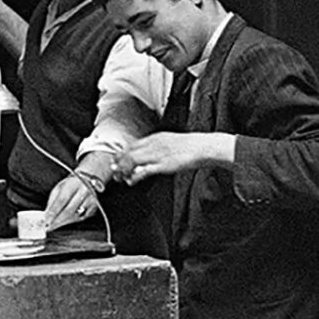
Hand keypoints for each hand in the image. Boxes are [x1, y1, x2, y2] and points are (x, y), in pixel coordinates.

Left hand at [43, 173, 97, 230]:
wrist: (88, 181)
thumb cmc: (71, 185)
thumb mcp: (59, 188)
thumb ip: (52, 202)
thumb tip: (45, 215)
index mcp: (73, 184)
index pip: (61, 201)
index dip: (53, 212)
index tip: (45, 221)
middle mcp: (84, 192)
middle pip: (69, 211)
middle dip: (57, 221)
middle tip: (48, 227)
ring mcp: (91, 201)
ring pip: (75, 216)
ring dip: (63, 222)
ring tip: (54, 226)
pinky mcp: (94, 208)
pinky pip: (81, 218)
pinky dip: (71, 222)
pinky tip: (64, 222)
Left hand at [111, 132, 234, 184]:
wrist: (203, 147)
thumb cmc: (191, 147)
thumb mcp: (171, 143)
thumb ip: (159, 148)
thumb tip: (151, 156)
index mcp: (156, 138)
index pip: (133, 145)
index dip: (122, 153)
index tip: (116, 160)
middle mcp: (154, 144)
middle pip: (130, 153)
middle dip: (119, 163)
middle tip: (114, 171)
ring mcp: (158, 154)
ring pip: (134, 161)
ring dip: (124, 170)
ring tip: (120, 178)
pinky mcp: (164, 164)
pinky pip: (145, 170)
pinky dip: (135, 176)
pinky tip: (132, 180)